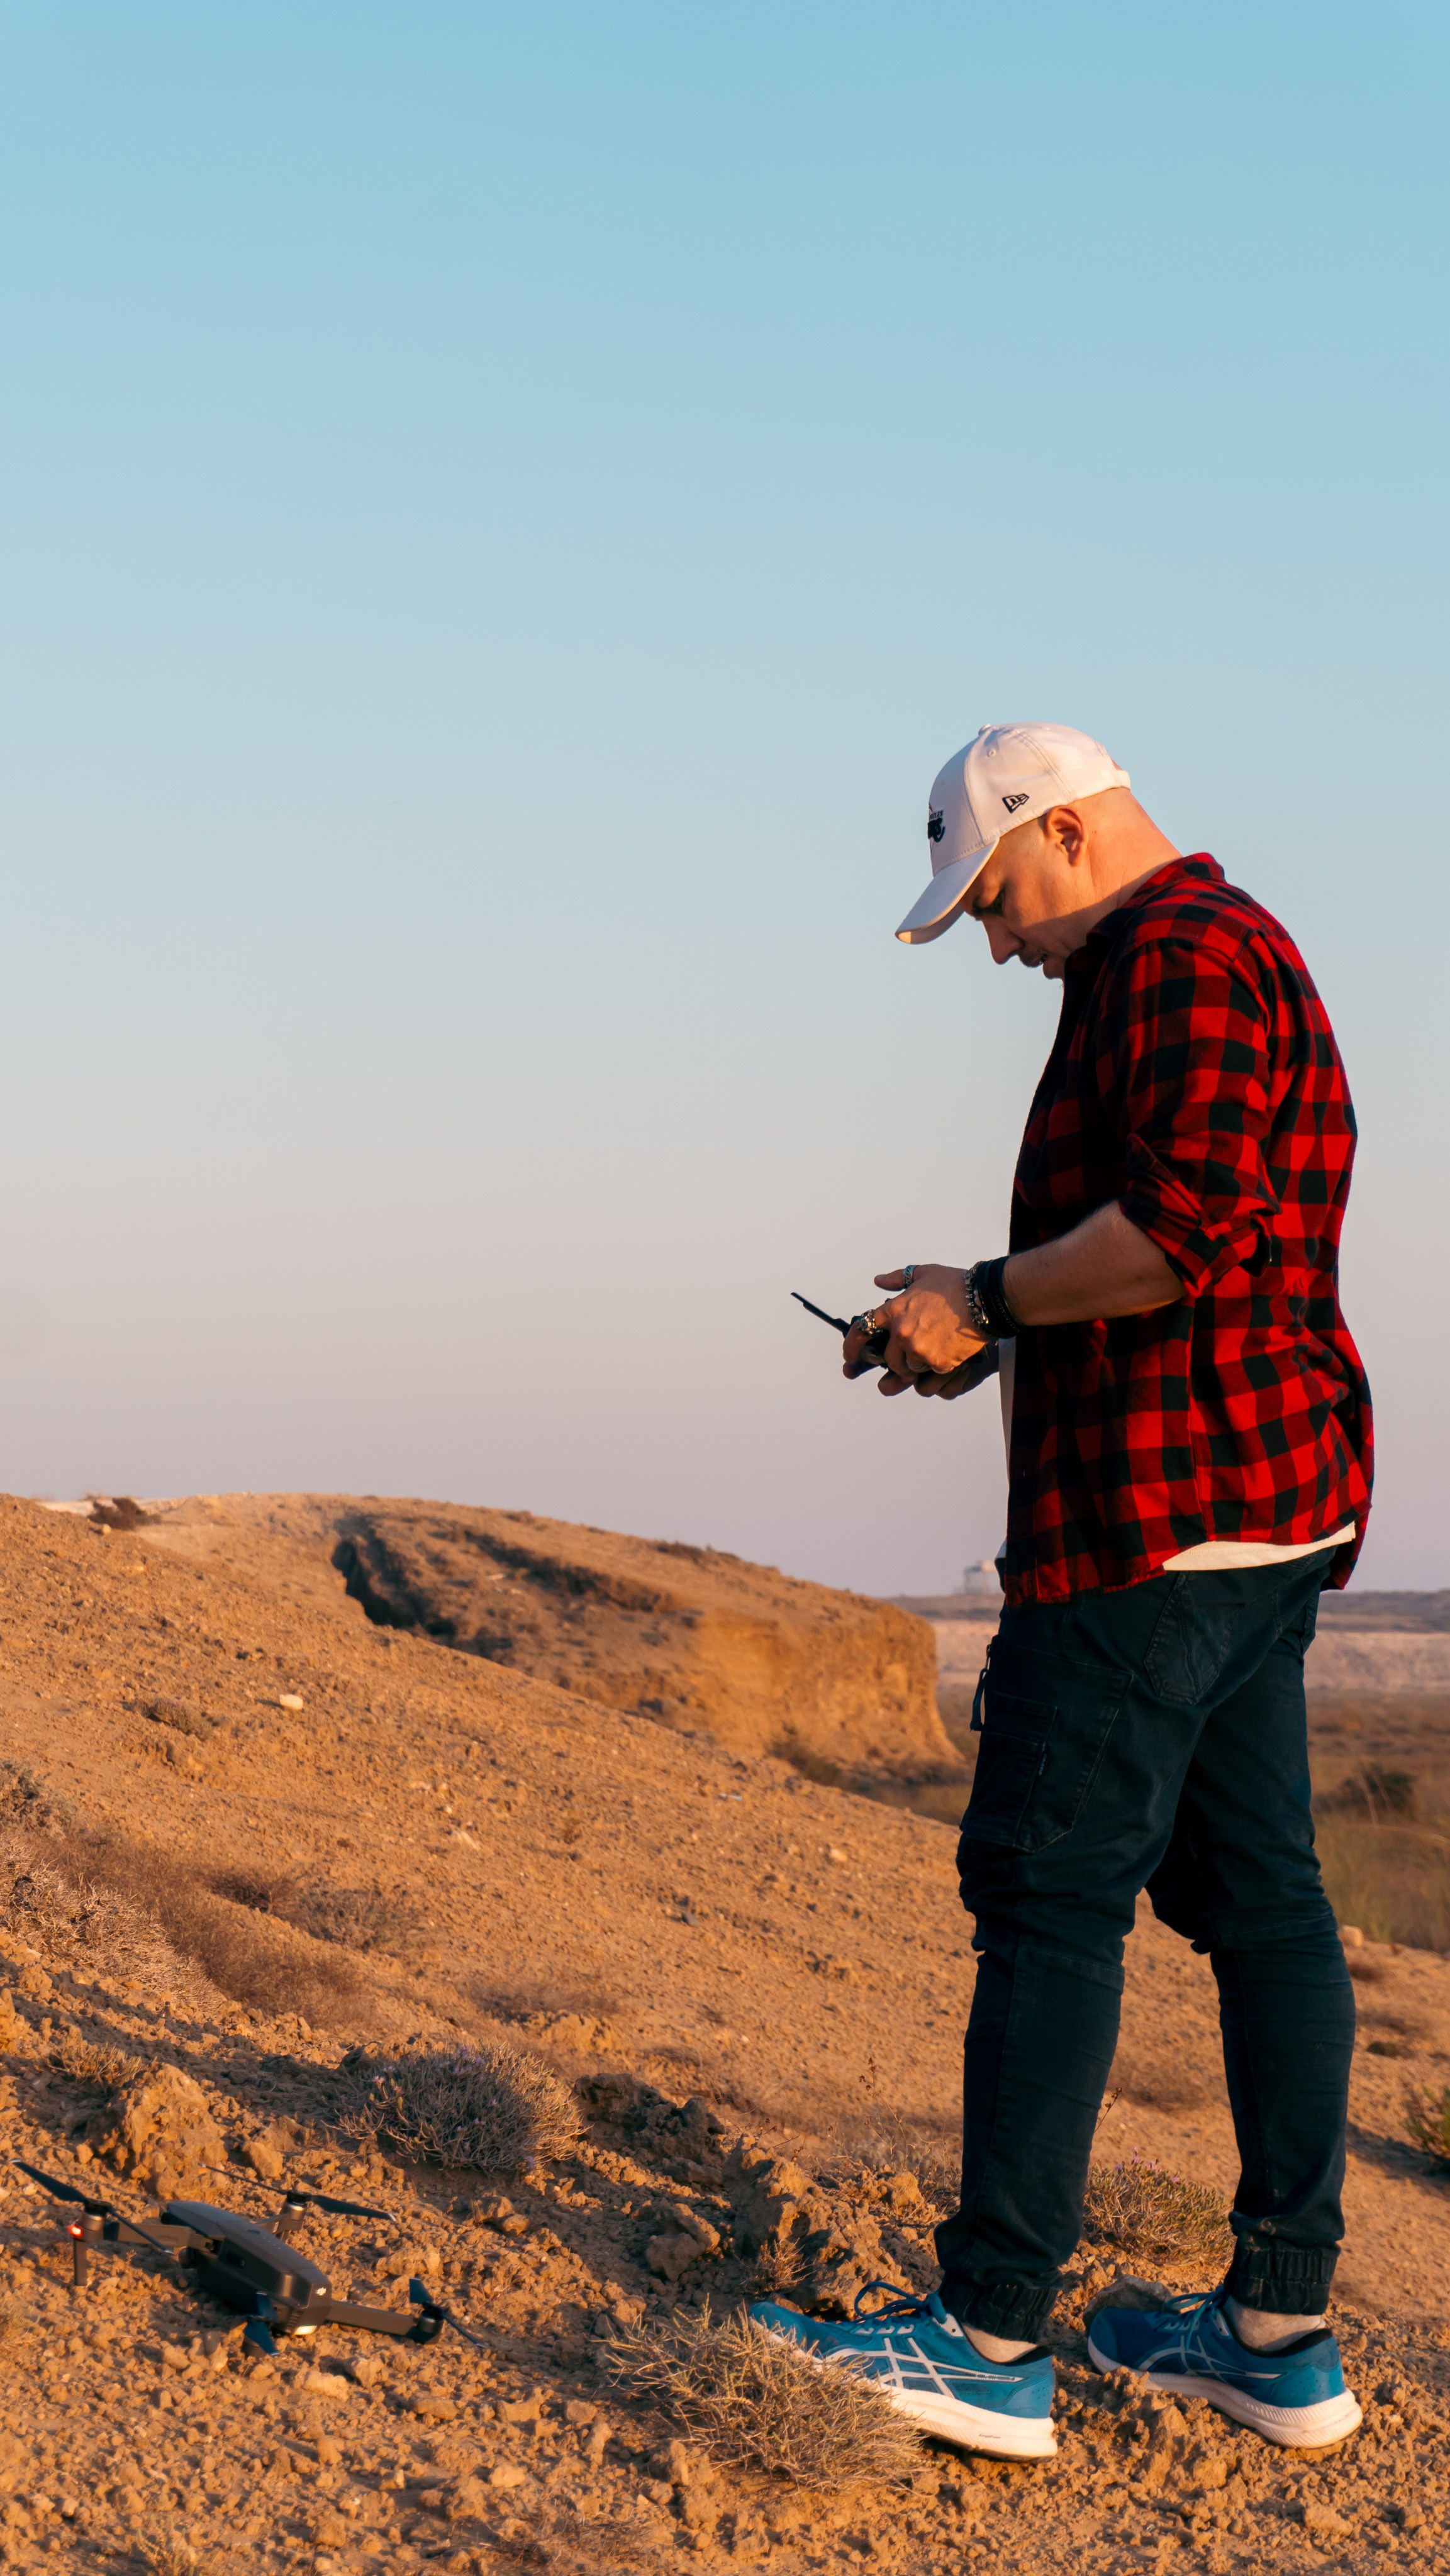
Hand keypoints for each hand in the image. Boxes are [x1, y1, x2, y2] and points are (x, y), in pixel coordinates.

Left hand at [842, 1263, 989, 1397]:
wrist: (984, 1299)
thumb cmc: (956, 1284)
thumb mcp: (924, 1274)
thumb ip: (898, 1279)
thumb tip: (879, 1281)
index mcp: (894, 1310)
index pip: (861, 1330)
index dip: (851, 1346)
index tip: (848, 1357)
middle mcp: (902, 1332)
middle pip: (890, 1359)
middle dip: (898, 1359)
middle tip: (915, 1352)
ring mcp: (919, 1350)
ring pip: (912, 1367)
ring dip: (920, 1362)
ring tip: (939, 1343)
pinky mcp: (938, 1363)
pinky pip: (933, 1372)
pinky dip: (940, 1364)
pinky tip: (952, 1348)